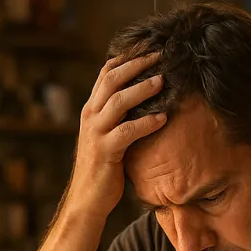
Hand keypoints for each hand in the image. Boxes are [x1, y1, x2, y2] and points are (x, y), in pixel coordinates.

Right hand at [67, 52, 167, 219]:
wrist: (87, 200)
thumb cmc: (103, 170)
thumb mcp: (108, 137)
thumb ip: (119, 119)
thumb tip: (144, 103)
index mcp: (91, 110)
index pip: (106, 74)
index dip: (128, 58)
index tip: (150, 50)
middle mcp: (90, 116)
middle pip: (112, 80)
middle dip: (137, 65)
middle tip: (160, 56)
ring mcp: (96, 133)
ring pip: (118, 101)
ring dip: (143, 89)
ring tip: (163, 81)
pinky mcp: (105, 151)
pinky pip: (127, 131)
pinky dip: (146, 123)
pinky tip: (163, 118)